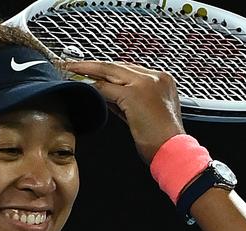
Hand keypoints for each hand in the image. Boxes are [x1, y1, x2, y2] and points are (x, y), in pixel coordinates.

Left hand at [65, 61, 185, 163]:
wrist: (173, 152)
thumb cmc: (161, 140)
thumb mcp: (144, 113)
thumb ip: (126, 101)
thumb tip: (106, 94)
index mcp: (162, 80)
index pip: (128, 69)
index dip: (107, 69)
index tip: (92, 70)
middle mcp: (156, 77)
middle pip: (117, 65)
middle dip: (93, 65)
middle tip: (73, 64)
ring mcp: (146, 83)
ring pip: (110, 71)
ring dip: (88, 71)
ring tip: (71, 70)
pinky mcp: (135, 94)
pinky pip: (107, 88)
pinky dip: (93, 88)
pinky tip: (80, 86)